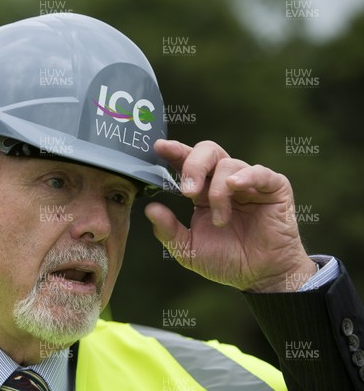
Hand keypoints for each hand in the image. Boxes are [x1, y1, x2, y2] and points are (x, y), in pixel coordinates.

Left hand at [145, 139, 316, 292]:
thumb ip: (168, 230)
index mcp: (202, 191)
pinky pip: (260, 173)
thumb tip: (149, 209)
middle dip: (193, 165)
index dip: (174, 152)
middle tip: (187, 191)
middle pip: (207, 151)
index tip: (159, 147)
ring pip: (228, 165)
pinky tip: (233, 186)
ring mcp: (249, 183)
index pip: (186, 162)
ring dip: (218, 193)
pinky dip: (246, 176)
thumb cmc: (226, 260)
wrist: (260, 276)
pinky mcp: (274, 188)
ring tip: (220, 220)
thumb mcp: (188, 249)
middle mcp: (223, 181)